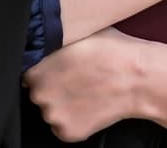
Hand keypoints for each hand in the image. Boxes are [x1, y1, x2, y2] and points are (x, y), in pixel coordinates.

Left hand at [23, 28, 140, 141]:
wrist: (136, 77)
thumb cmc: (111, 49)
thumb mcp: (78, 32)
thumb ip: (54, 42)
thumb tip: (41, 39)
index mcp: (39, 69)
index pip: (29, 73)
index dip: (45, 69)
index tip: (58, 67)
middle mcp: (41, 96)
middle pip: (38, 93)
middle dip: (52, 86)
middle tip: (75, 77)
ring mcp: (54, 117)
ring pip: (51, 110)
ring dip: (62, 102)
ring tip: (85, 90)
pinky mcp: (68, 133)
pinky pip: (63, 126)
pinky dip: (73, 117)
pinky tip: (89, 103)